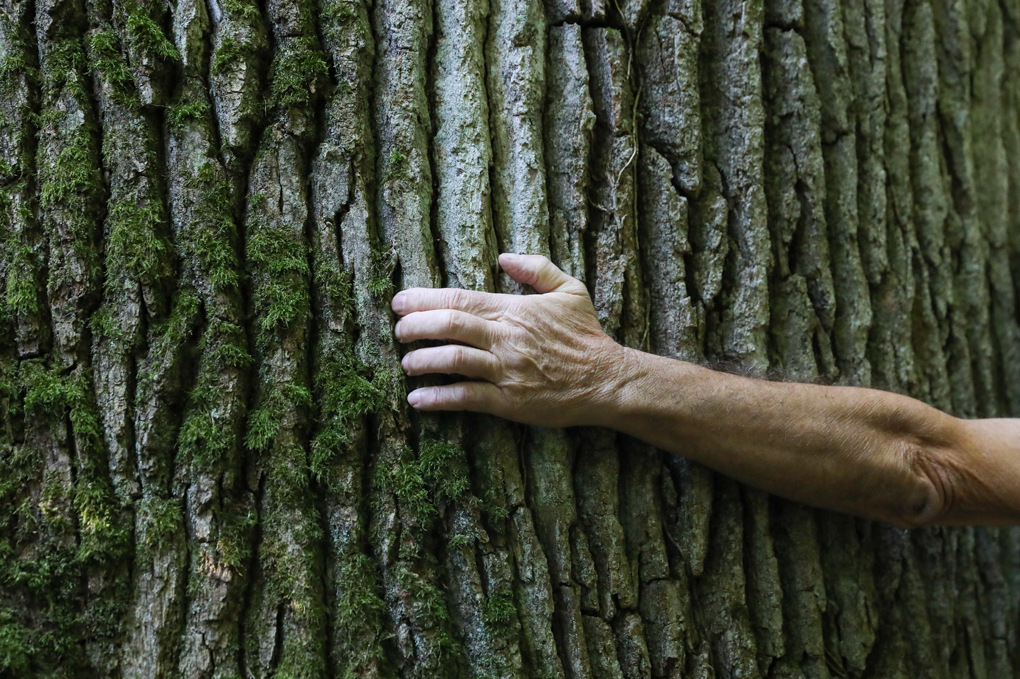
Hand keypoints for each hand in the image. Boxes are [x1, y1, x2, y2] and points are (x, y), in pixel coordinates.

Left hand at [392, 253, 625, 427]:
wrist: (607, 380)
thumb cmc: (586, 335)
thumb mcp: (570, 289)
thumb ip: (536, 268)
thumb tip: (504, 257)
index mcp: (514, 310)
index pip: (458, 299)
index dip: (423, 300)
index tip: (399, 302)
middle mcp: (505, 338)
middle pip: (448, 326)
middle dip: (414, 327)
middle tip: (398, 332)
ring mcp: (506, 370)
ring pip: (452, 361)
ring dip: (421, 362)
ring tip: (407, 364)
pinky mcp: (509, 402)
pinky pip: (466, 398)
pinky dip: (438, 399)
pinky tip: (418, 400)